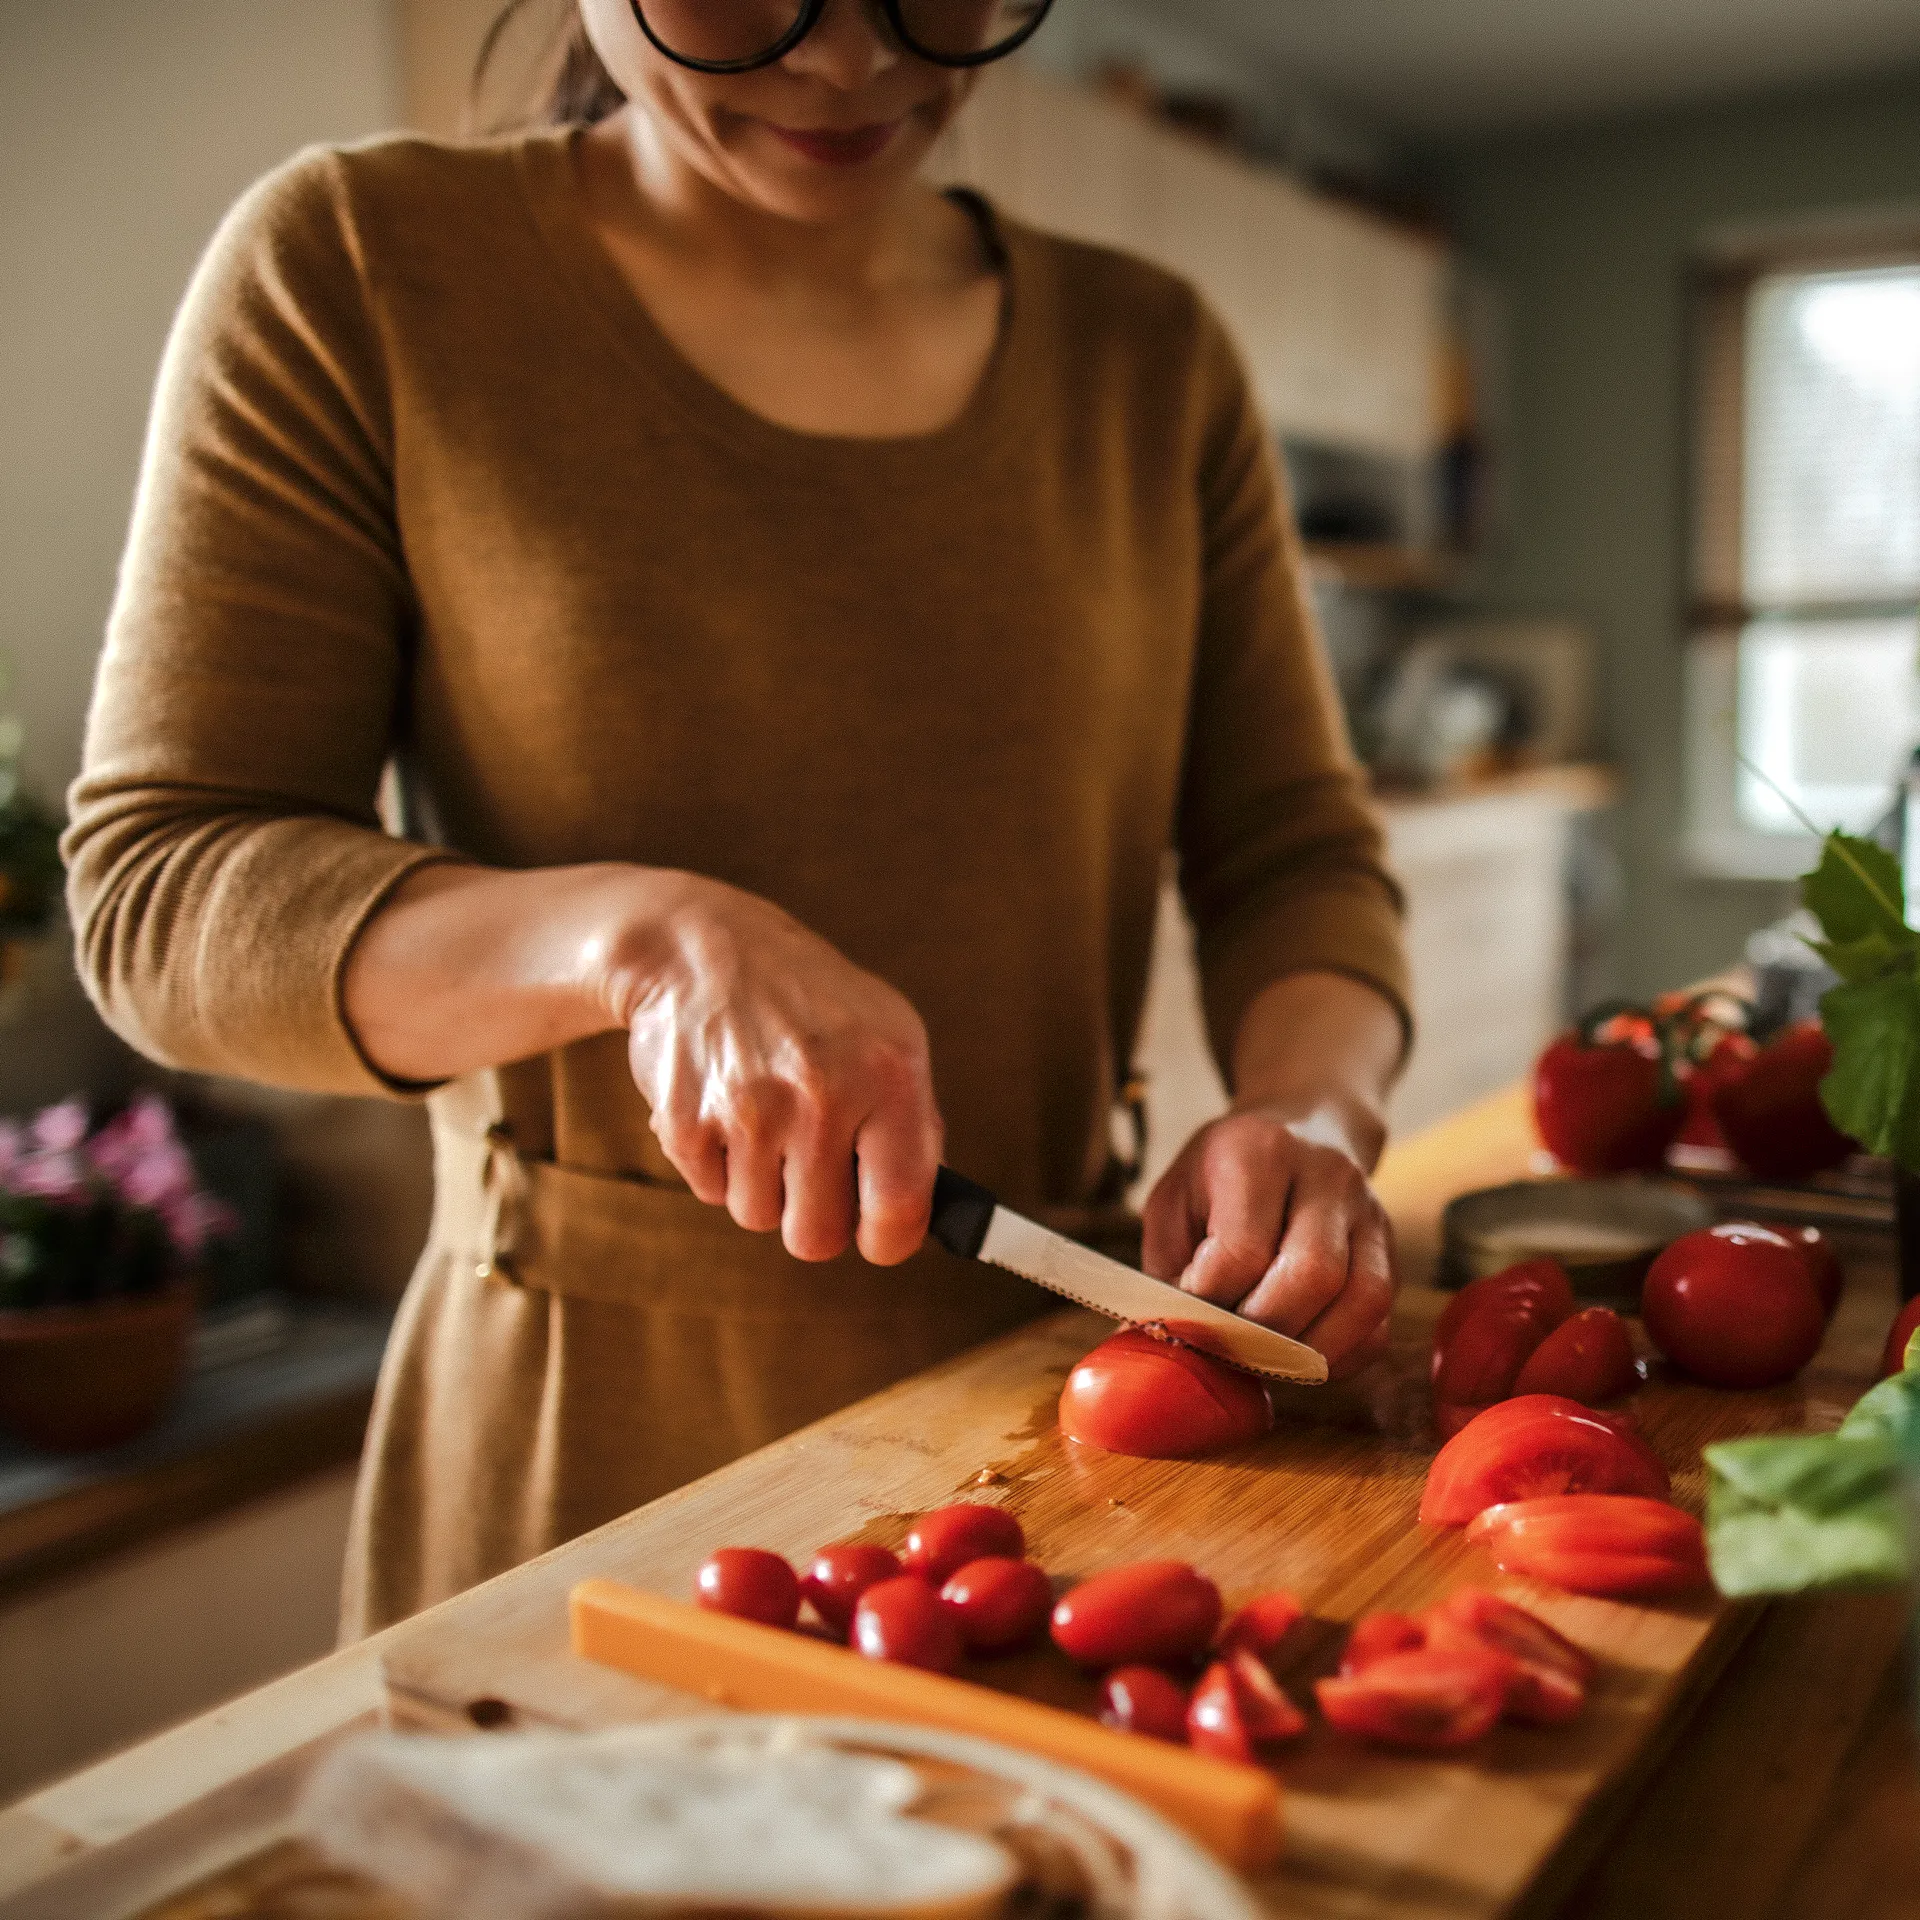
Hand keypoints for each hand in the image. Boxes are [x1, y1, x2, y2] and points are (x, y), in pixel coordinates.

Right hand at [612, 877, 942, 1265]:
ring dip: (761, 1183)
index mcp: (888, 1074)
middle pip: (817, 1237)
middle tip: (810, 1169)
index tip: (879, 1233)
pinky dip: (718, 1162)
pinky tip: (726, 1106)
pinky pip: (709, 1191)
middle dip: (813, 1216)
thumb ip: (914, 1121)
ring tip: (765, 1117)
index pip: (898, 1207)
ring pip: (758, 1216)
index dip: (889, 1237)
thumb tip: (924, 1207)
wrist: (699, 950)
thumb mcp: (888, 1033)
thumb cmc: (806, 999)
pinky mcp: (686, 1123)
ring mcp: (750, 1110)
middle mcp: (822, 1093)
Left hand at [1139, 1103, 1395, 1377]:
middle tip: (1231, 1345)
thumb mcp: (1176, 1198)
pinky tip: (1302, 1357)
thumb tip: (1174, 1337)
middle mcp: (1327, 1175)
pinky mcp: (1391, 1251)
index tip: (1190, 1313)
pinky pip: (1381, 1323)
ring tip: (1268, 1359)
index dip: (1210, 1300)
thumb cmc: (1224, 1173)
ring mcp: (1369, 1212)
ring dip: (1311, 1350)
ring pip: (1364, 1300)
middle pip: (1314, 1275)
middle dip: (1266, 1331)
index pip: (1243, 1250)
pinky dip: (1342, 1356)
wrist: (1305, 1126)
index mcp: (1261, 1152)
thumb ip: (1169, 1264)